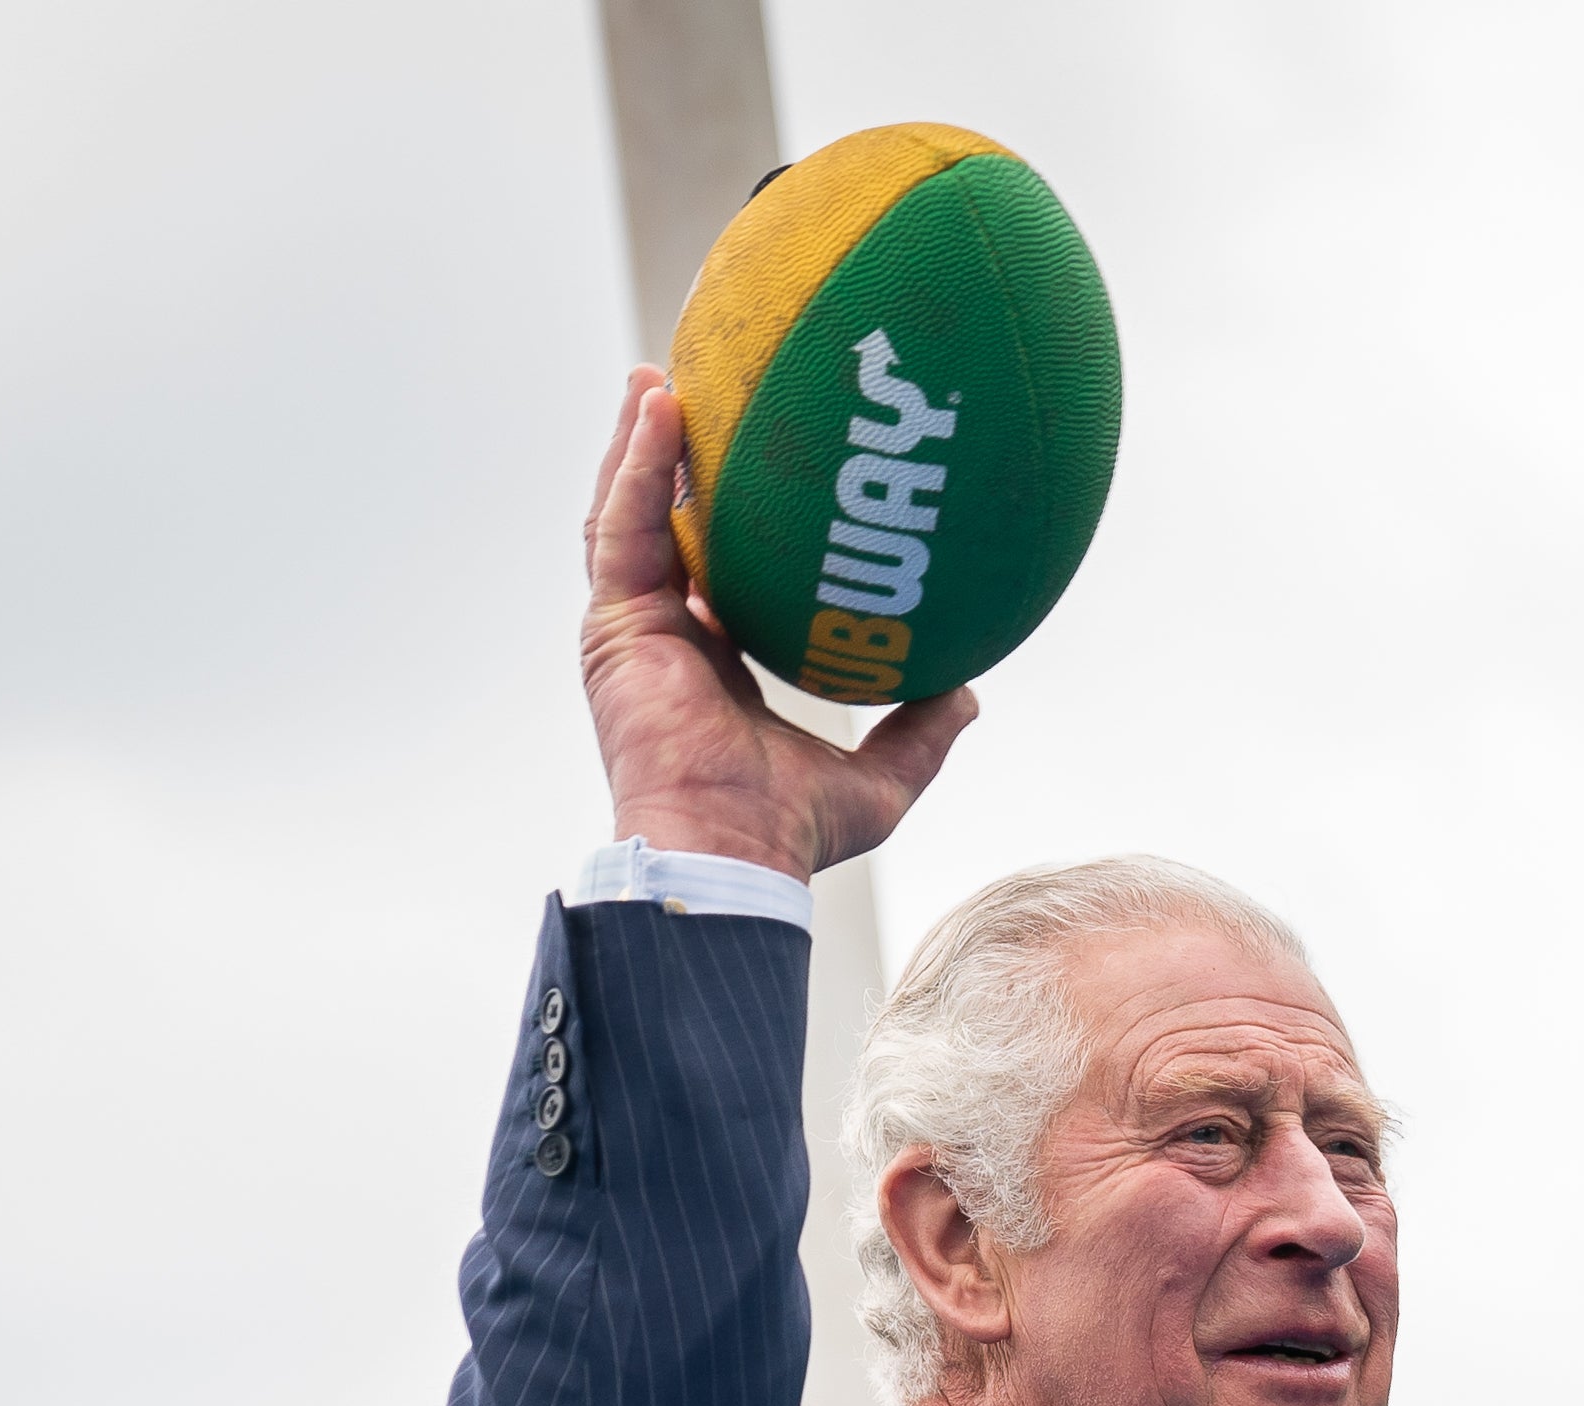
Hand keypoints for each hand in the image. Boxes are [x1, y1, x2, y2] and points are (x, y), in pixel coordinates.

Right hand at [579, 367, 975, 877]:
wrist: (731, 851)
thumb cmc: (793, 831)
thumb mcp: (881, 779)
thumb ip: (922, 732)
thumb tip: (972, 692)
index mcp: (714, 665)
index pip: (714, 574)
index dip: (726, 523)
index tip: (756, 470)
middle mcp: (666, 639)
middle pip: (662, 530)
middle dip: (670, 464)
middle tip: (694, 396)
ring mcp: (631, 629)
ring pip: (627, 514)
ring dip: (641, 442)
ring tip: (660, 376)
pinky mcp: (611, 623)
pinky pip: (621, 525)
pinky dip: (636, 465)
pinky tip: (660, 408)